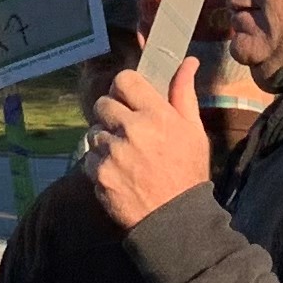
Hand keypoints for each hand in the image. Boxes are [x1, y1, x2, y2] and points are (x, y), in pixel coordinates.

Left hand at [84, 58, 214, 228]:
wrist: (175, 221)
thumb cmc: (188, 173)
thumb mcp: (193, 131)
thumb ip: (183, 94)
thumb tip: (187, 61)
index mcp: (156, 114)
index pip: (124, 80)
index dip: (125, 88)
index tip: (130, 100)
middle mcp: (131, 129)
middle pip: (103, 104)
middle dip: (112, 114)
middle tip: (125, 130)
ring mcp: (112, 152)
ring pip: (94, 132)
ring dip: (105, 140)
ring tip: (123, 156)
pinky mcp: (99, 174)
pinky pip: (89, 158)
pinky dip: (98, 164)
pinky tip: (117, 173)